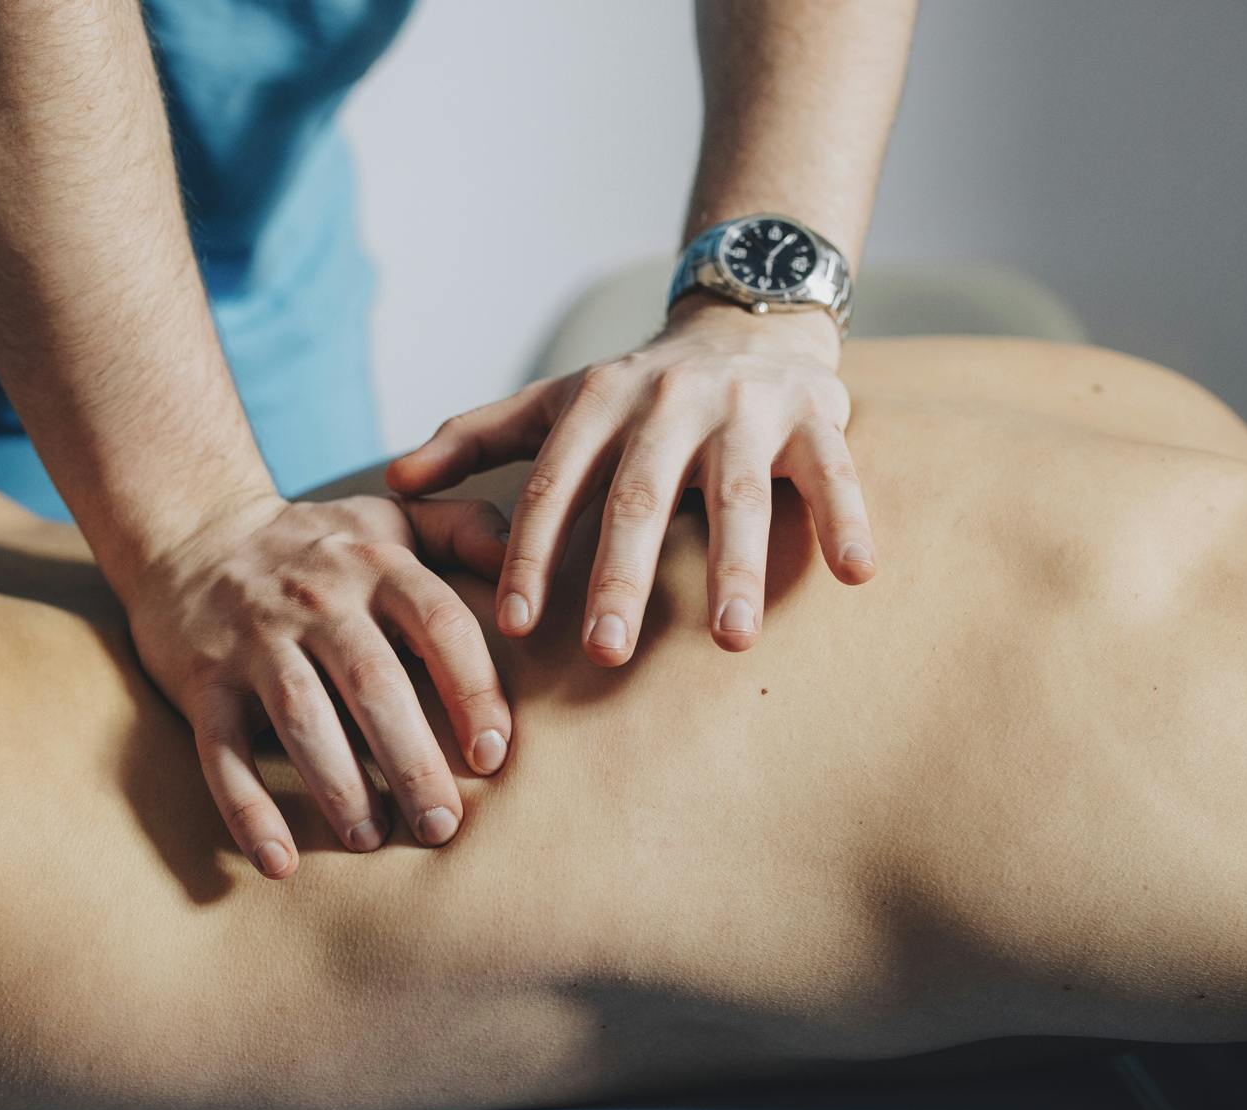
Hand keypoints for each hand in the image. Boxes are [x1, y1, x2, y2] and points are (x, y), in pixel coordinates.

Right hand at [127, 491, 512, 878]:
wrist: (188, 531)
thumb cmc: (318, 544)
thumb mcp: (392, 521)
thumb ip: (468, 530)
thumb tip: (544, 558)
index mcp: (376, 565)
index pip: (438, 622)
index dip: (471, 687)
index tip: (493, 754)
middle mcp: (316, 598)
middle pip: (373, 682)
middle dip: (412, 759)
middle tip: (443, 826)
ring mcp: (255, 640)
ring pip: (302, 717)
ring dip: (338, 786)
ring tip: (372, 840)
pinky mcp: (203, 681)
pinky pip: (222, 750)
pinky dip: (247, 809)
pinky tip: (280, 862)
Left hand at [386, 300, 873, 664]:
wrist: (747, 318)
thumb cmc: (637, 391)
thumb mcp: (555, 404)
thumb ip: (476, 440)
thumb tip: (389, 482)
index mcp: (598, 401)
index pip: (553, 486)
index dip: (531, 554)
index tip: (512, 627)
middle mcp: (668, 399)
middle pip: (638, 496)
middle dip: (620, 576)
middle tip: (605, 654)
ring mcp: (745, 407)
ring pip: (737, 492)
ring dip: (736, 566)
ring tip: (732, 641)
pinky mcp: (816, 414)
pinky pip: (834, 470)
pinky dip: (847, 517)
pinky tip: (857, 573)